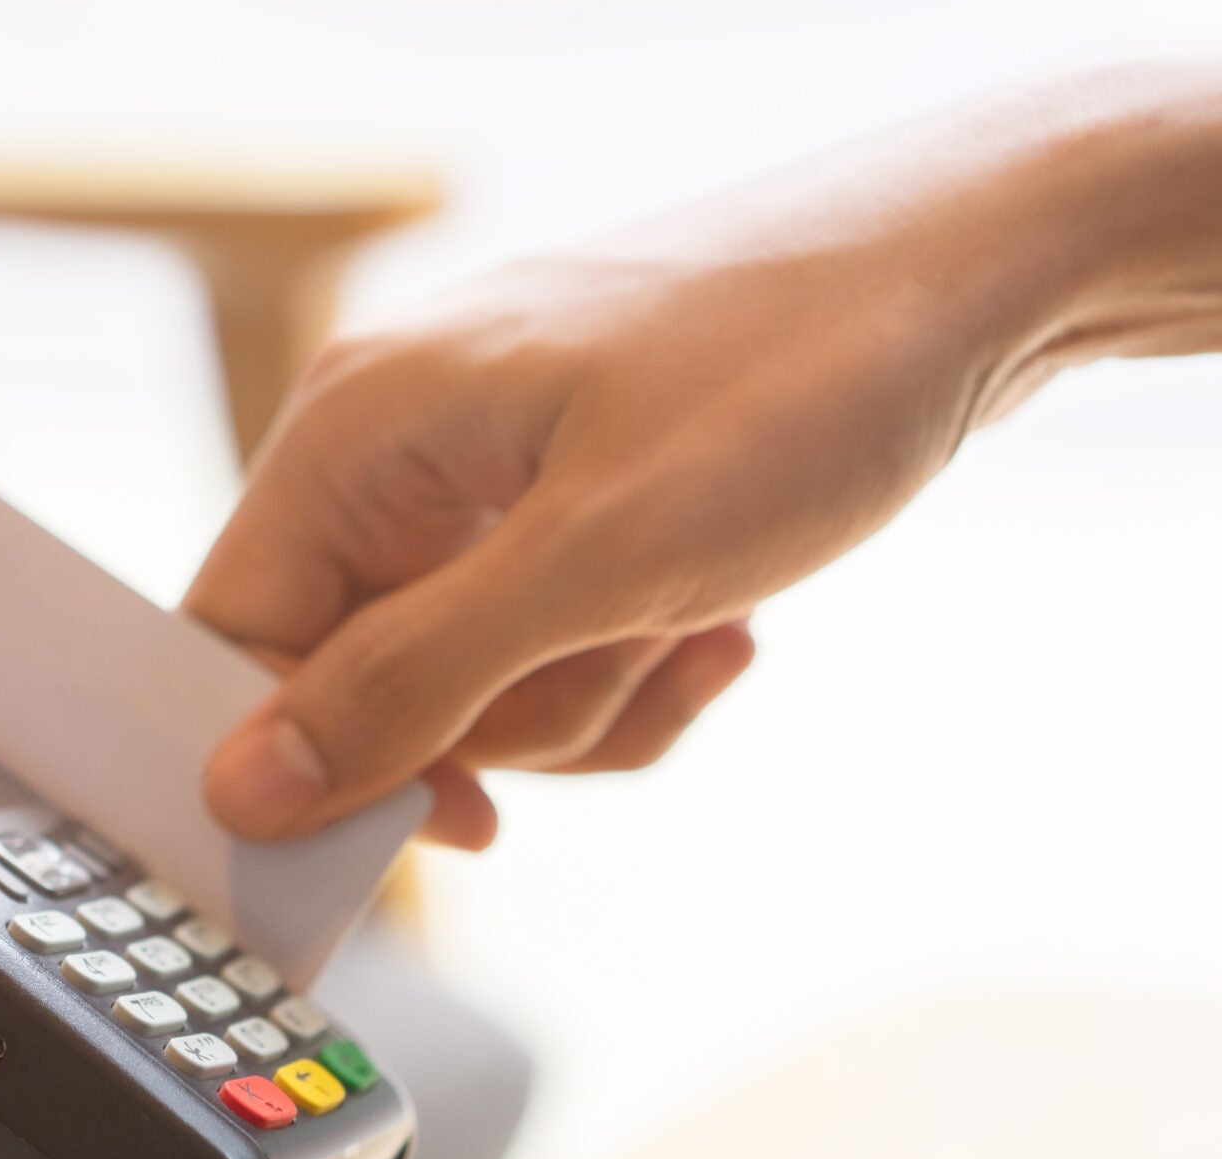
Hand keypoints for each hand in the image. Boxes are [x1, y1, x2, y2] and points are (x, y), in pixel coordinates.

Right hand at [187, 59, 1221, 847]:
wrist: (985, 276)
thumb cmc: (795, 380)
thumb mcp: (595, 563)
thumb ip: (405, 684)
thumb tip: (248, 788)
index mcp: (357, 433)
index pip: (236, 635)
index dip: (310, 754)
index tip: (431, 820)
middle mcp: (399, 453)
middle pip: (362, 683)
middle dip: (504, 721)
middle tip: (621, 656)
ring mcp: (485, 482)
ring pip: (471, 692)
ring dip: (591, 699)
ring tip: (695, 616)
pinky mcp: (567, 511)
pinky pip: (550, 657)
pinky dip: (634, 668)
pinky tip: (722, 614)